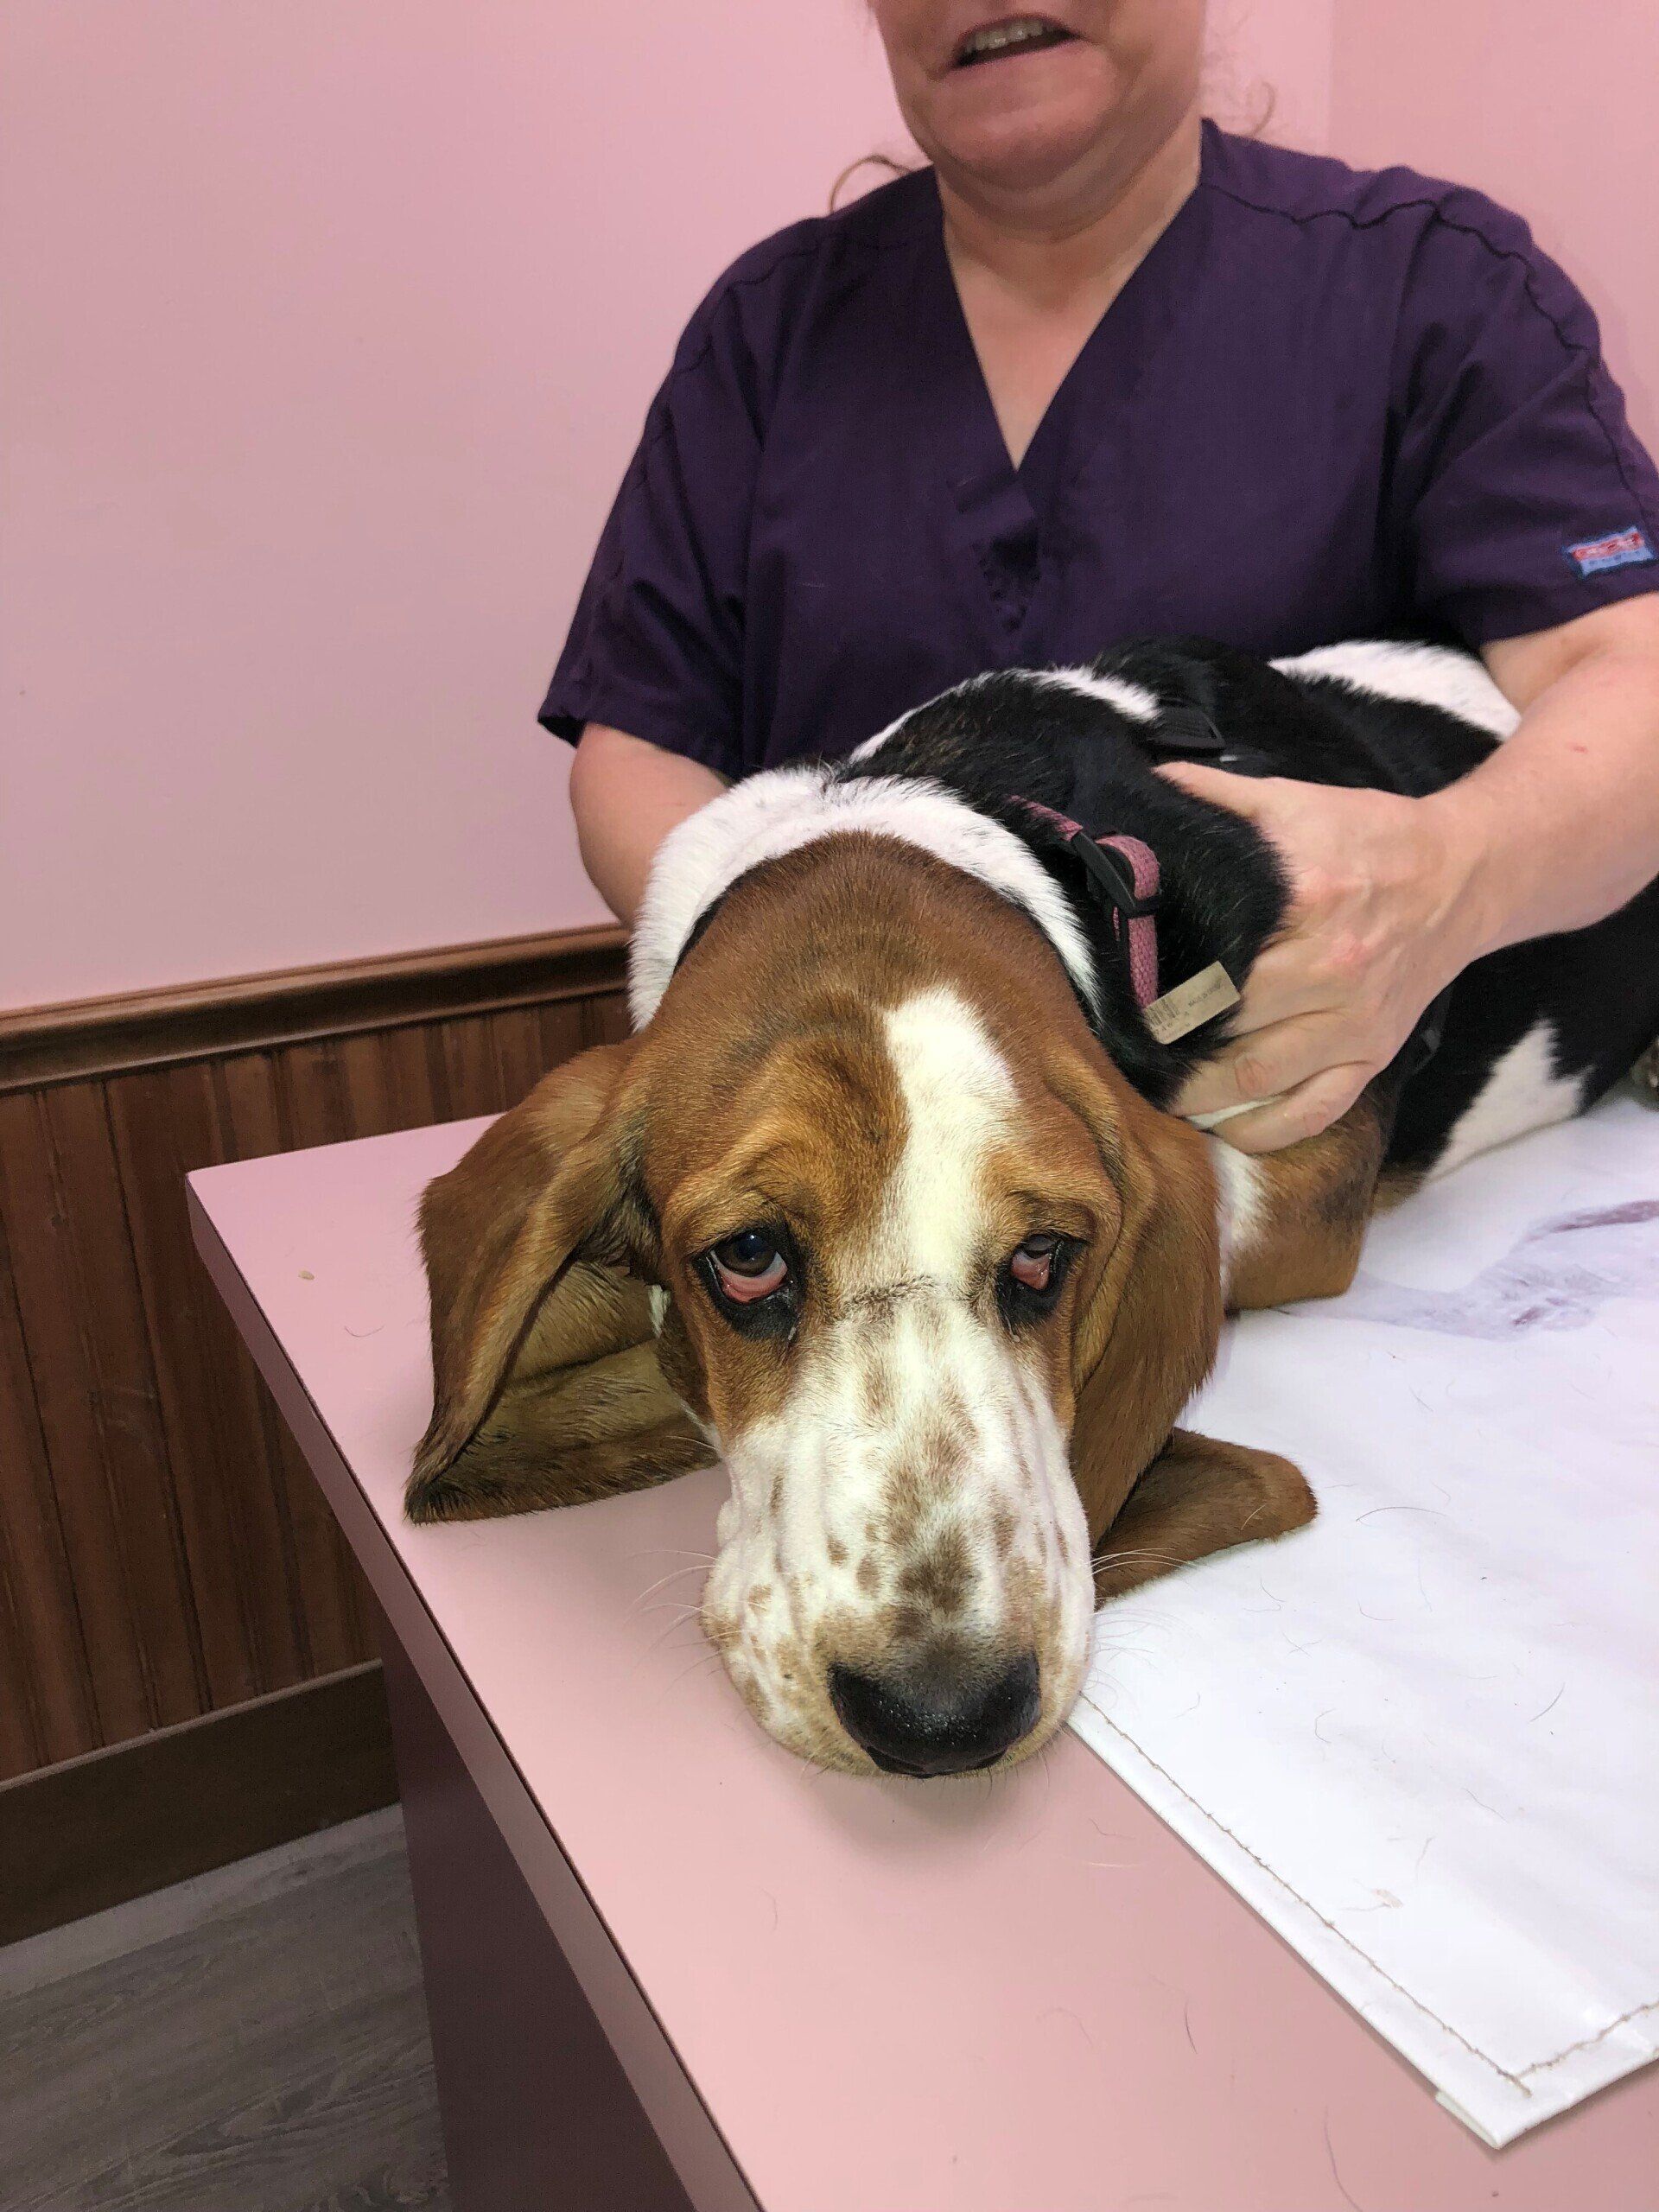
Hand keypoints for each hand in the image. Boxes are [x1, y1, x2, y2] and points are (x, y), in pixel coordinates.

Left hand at [1158, 766, 1486, 1151]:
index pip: (1211, 958)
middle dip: (1168, 1042)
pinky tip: (1224, 1126)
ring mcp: (1356, 1021)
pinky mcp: (1375, 1055)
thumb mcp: (1294, 799)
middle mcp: (1333, 968)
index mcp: (1307, 900)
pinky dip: (1263, 1131)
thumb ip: (1218, 796)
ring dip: (1199, 1095)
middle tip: (1126, 1047)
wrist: (1464, 873)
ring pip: (1258, 1079)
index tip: (1119, 995)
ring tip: (1158, 1088)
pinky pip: (1314, 1114)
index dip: (1155, 984)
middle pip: (1224, 1025)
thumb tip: (1148, 785)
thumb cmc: (1369, 836)